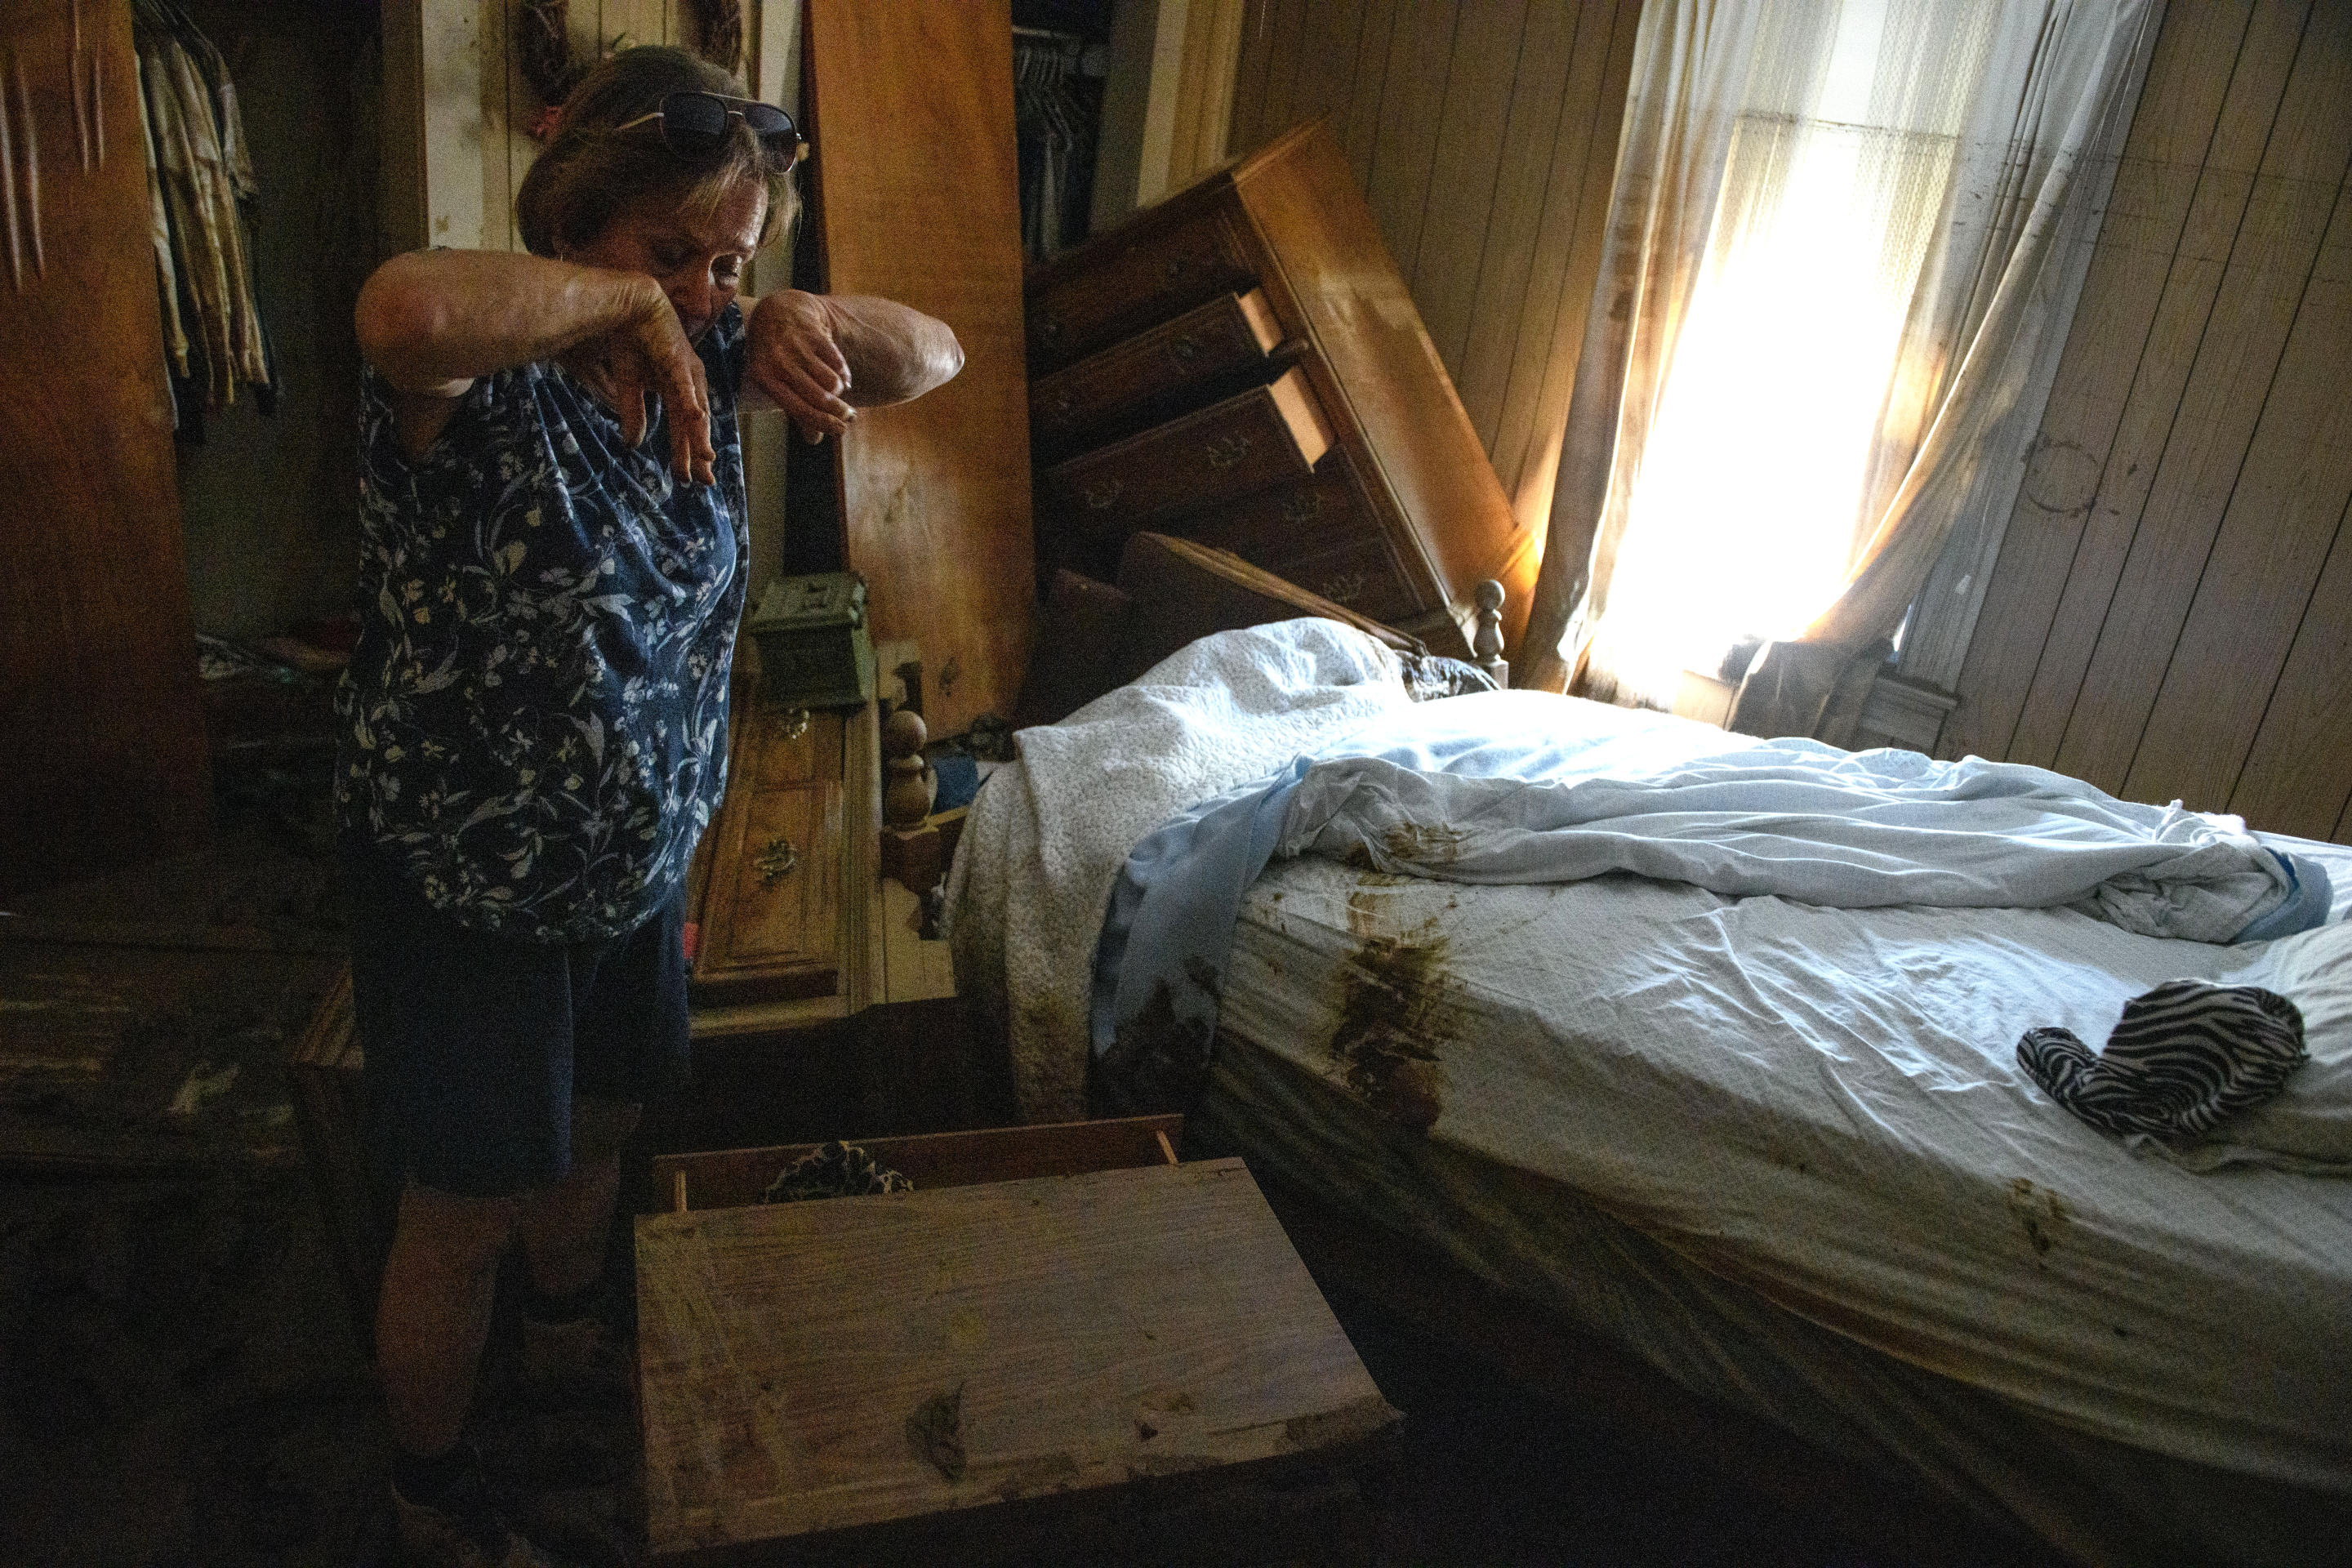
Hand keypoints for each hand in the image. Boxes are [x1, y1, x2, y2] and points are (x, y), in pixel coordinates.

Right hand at [568, 280, 717, 484]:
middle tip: (704, 483)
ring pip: (694, 409)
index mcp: (678, 389)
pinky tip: (695, 422)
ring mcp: (685, 371)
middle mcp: (688, 383)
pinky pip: (684, 384)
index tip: (687, 480)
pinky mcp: (676, 357)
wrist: (628, 302)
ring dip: (699, 435)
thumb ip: (634, 412)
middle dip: (698, 453)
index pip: (683, 429)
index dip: (685, 454)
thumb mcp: (628, 384)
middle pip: (694, 426)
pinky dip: (689, 402)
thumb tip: (633, 444)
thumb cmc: (631, 339)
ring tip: (705, 460)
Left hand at [747, 291, 857, 442]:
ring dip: (839, 389)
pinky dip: (843, 373)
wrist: (779, 311)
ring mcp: (795, 345)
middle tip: (850, 416)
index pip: (800, 409)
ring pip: (831, 382)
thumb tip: (814, 440)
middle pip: (820, 397)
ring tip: (835, 389)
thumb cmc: (776, 357)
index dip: (824, 423)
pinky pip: (838, 363)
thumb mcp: (776, 382)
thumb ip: (796, 411)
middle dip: (840, 411)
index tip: (842, 430)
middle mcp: (777, 361)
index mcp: (764, 378)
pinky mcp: (813, 331)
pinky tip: (840, 375)